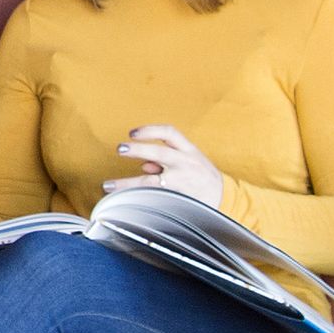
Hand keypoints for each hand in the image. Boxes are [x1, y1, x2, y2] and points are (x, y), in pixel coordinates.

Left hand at [100, 124, 228, 205]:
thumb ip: (166, 160)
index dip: (150, 130)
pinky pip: (155, 198)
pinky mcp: (177, 199)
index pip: (170, 133)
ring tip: (109, 186)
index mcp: (189, 151)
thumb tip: (144, 165)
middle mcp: (185, 164)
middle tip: (120, 149)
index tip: (132, 133)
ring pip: (152, 182)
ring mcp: (181, 182)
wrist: (224, 198)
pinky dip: (139, 199)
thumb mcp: (190, 161)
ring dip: (128, 184)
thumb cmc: (201, 176)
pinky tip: (124, 202)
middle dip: (138, 150)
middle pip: (160, 153)